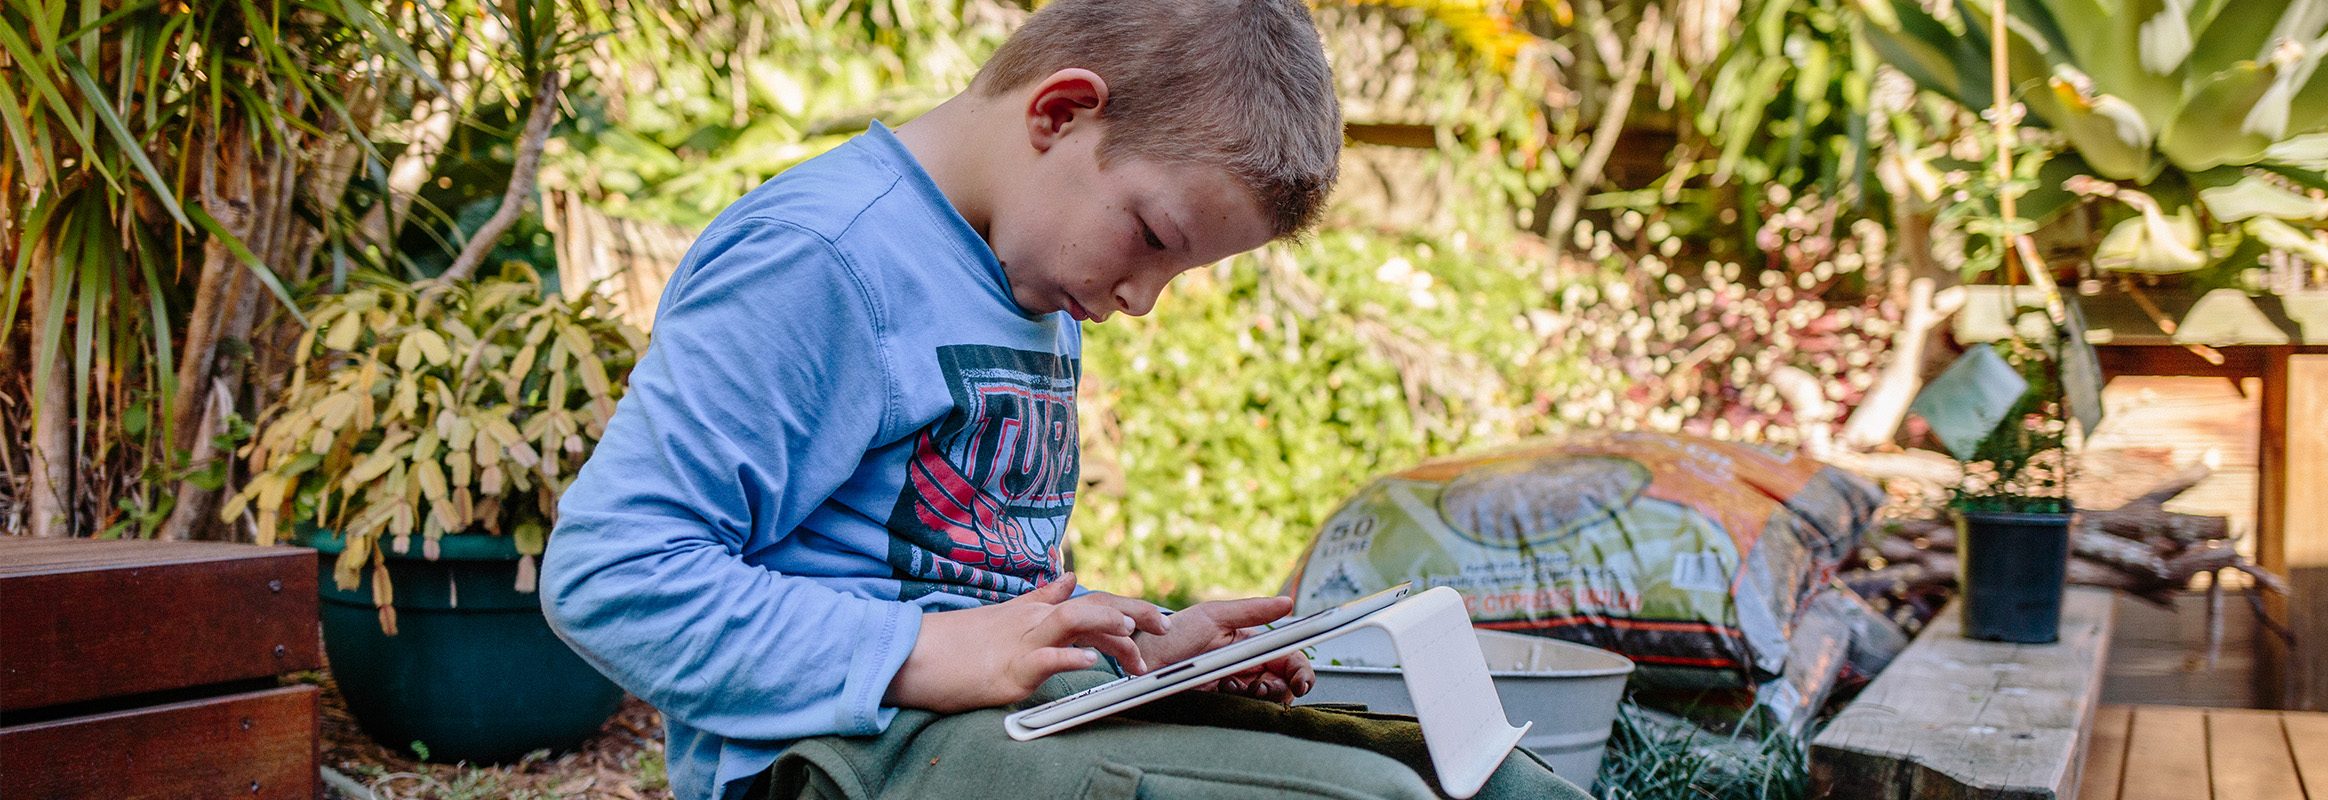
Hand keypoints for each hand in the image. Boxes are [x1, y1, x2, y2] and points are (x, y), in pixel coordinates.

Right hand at [882, 573, 1169, 712]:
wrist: (915, 654)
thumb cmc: (960, 643)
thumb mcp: (1008, 616)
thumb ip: (1042, 598)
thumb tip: (1071, 577)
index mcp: (1037, 612)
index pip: (1091, 602)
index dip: (1129, 607)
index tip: (1158, 619)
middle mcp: (1034, 621)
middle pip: (1091, 607)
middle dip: (1133, 613)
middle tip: (1165, 627)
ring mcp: (1021, 642)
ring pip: (1071, 621)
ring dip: (1106, 625)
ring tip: (1133, 634)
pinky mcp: (1008, 669)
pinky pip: (1043, 659)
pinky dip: (1069, 658)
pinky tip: (1090, 662)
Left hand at [1134, 595, 1315, 703]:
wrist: (1140, 657)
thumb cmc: (1174, 632)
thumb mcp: (1214, 615)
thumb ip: (1252, 610)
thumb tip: (1286, 602)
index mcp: (1250, 643)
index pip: (1288, 658)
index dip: (1300, 671)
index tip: (1300, 682)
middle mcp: (1246, 665)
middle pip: (1283, 683)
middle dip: (1281, 687)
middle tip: (1262, 686)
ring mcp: (1234, 685)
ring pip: (1266, 699)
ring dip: (1259, 695)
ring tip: (1235, 684)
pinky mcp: (1220, 703)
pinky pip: (1244, 709)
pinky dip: (1241, 703)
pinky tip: (1224, 692)